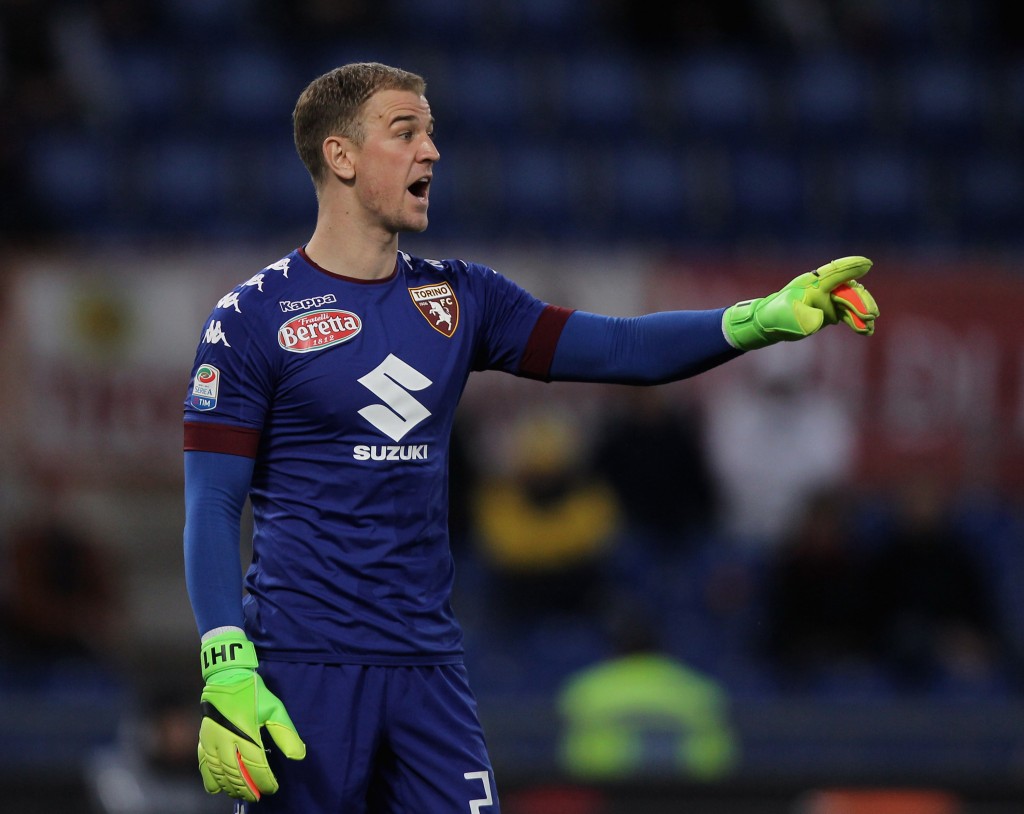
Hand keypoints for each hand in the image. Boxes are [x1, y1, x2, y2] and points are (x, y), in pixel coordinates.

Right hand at [197, 630, 305, 801]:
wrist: (226, 677)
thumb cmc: (253, 693)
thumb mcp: (274, 709)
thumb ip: (285, 733)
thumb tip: (298, 755)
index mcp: (246, 732)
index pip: (256, 766)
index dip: (265, 781)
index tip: (273, 788)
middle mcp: (226, 739)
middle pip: (236, 774)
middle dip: (248, 789)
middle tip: (258, 796)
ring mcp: (212, 741)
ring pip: (219, 773)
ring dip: (231, 788)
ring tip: (242, 794)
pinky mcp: (203, 739)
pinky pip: (203, 765)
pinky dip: (210, 780)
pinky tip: (218, 789)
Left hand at [722, 255, 877, 349]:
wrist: (772, 323)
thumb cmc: (777, 316)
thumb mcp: (786, 316)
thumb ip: (802, 317)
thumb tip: (818, 321)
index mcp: (812, 283)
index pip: (834, 273)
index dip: (851, 267)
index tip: (867, 263)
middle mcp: (823, 288)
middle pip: (849, 290)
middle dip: (861, 301)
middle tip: (871, 315)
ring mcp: (829, 299)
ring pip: (852, 303)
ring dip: (862, 314)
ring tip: (868, 328)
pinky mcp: (831, 310)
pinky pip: (849, 314)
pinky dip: (857, 322)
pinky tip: (866, 331)